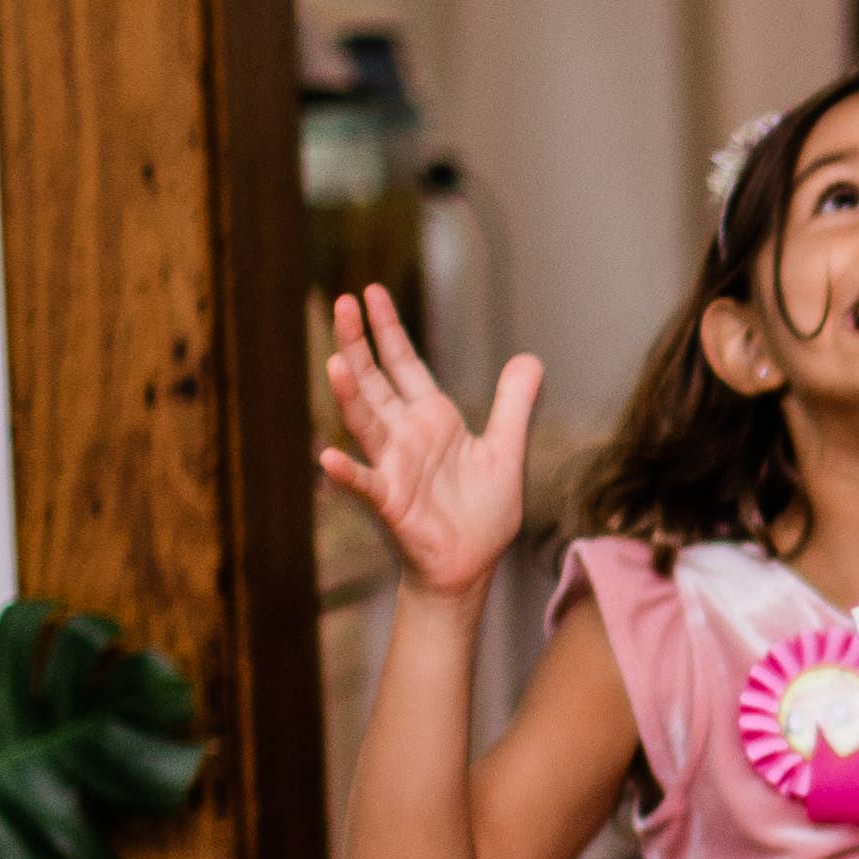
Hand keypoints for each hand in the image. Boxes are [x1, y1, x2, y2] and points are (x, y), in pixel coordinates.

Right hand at [315, 286, 541, 602]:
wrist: (471, 566)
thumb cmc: (480, 513)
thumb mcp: (505, 450)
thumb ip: (513, 405)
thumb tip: (530, 358)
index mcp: (431, 419)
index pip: (404, 364)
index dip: (388, 330)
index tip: (369, 292)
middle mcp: (405, 436)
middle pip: (375, 381)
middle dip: (359, 343)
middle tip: (340, 302)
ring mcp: (393, 467)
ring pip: (365, 423)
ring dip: (349, 394)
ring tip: (336, 360)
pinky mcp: (391, 503)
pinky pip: (365, 484)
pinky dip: (347, 472)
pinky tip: (328, 456)